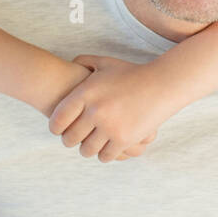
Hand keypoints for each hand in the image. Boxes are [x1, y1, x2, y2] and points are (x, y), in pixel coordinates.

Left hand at [48, 55, 170, 163]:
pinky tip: (105, 148)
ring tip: (89, 145)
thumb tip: (71, 64)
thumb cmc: (132, 73)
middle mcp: (95, 111)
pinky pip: (105, 156)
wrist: (162, 83)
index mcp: (86, 93)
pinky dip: (104, 154)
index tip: (58, 130)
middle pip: (70, 138)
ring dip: (87, 149)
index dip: (55, 127)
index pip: (58, 119)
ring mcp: (110, 126)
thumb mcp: (106, 62)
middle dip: (70, 141)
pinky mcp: (124, 139)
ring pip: (87, 150)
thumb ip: (85, 61)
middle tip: (73, 140)